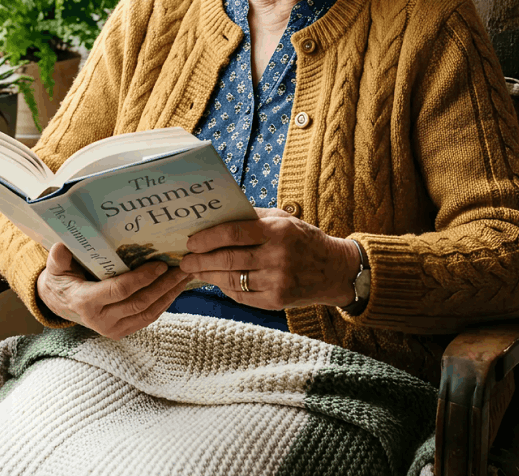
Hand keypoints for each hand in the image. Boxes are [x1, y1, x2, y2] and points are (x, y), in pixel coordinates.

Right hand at [36, 242, 192, 338]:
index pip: (120, 290)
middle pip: (140, 302)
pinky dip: (164, 303)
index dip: (142, 278)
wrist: (61, 303)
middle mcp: (101, 320)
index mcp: (86, 302)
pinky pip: (148, 318)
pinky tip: (175, 288)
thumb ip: (59, 258)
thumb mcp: (56, 267)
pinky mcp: (123, 331)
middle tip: (182, 267)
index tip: (161, 264)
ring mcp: (113, 329)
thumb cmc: (62, 279)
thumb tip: (61, 246)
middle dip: (164, 285)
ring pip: (148, 313)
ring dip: (170, 295)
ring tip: (186, 276)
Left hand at [178, 208, 360, 309]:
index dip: (208, 237)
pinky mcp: (277, 301)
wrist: (334, 270)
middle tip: (184, 259)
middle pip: (228, 259)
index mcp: (277, 231)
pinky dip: (225, 288)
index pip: (234, 232)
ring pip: (231, 279)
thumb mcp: (284, 220)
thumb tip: (217, 217)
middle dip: (201, 260)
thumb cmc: (303, 239)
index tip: (191, 241)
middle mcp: (278, 256)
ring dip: (208, 276)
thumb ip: (254, 218)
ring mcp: (277, 281)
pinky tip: (216, 282)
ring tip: (195, 271)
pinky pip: (242, 296)